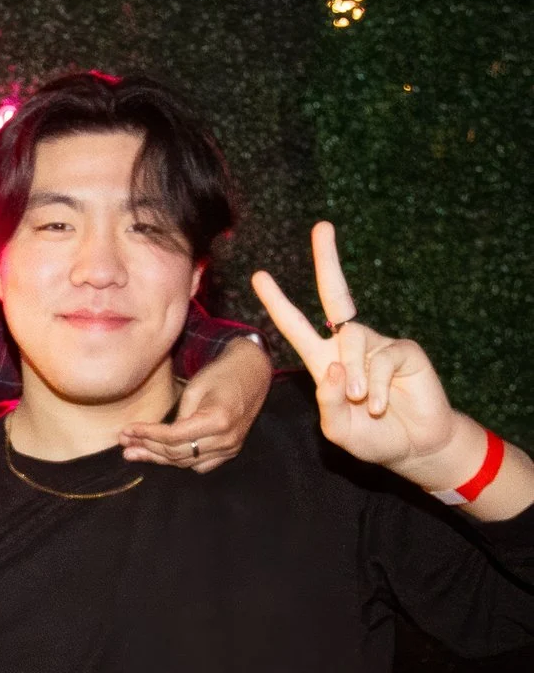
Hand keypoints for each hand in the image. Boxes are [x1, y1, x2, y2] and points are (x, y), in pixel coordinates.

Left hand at [122, 333, 267, 471]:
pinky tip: (160, 455)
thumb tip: (155, 439)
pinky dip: (180, 461)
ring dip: (158, 457)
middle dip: (147, 448)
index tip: (127, 430)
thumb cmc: (222, 373)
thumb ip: (178, 417)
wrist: (253, 372)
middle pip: (177, 453)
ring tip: (133, 451)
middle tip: (124, 443)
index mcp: (218, 421)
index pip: (173, 437)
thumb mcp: (195, 388)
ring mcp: (231, 447)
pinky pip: (200, 465)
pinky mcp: (231, 450)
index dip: (147, 435)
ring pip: (186, 462)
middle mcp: (227, 439)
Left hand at [253, 223, 477, 487]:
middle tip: (322, 227)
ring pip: (353, 341)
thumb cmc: (371, 436)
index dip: (278, 302)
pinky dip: (375, 387)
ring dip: (352, 376)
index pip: (297, 325)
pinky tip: (377, 404)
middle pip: (336, 295)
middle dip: (328, 260)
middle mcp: (349, 345)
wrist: (413, 446)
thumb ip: (326, 402)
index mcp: (324, 360)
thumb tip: (330, 367)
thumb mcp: (336, 427)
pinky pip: (381, 359)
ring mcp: (378, 344)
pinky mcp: (405, 351)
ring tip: (360, 403)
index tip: (259, 275)